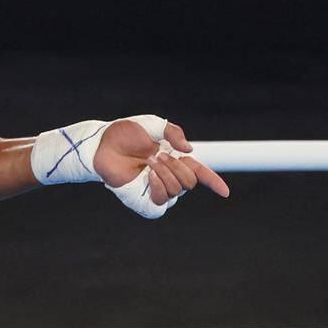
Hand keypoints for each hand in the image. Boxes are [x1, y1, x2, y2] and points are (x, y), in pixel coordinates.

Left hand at [93, 117, 229, 207]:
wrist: (103, 144)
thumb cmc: (125, 134)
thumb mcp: (154, 125)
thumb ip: (174, 133)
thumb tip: (190, 151)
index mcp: (175, 160)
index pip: (199, 174)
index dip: (214, 182)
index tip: (225, 193)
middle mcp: (168, 177)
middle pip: (189, 183)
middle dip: (178, 167)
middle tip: (157, 156)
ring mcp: (155, 189)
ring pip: (176, 191)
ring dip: (165, 174)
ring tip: (148, 163)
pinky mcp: (142, 199)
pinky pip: (160, 202)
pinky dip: (158, 187)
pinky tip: (148, 176)